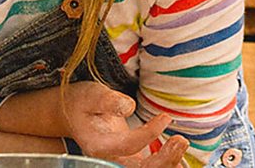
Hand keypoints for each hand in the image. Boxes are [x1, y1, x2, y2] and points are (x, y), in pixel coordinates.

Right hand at [57, 82, 186, 166]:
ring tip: (180, 145)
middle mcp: (110, 159)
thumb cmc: (83, 103)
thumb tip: (129, 107)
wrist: (74, 113)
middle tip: (179, 140)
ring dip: (168, 163)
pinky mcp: (131, 159)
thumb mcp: (91, 94)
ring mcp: (120, 161)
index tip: (164, 118)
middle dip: (163, 160)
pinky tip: (178, 154)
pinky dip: (166, 163)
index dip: (149, 134)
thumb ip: (108, 100)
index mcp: (98, 145)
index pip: (127, 146)